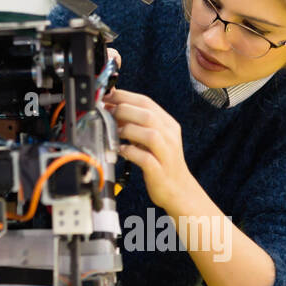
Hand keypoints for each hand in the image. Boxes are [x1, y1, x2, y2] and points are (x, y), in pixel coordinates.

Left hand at [102, 87, 197, 211]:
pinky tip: (121, 150)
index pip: (146, 102)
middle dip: (123, 110)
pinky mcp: (160, 171)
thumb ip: (136, 122)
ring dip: (128, 130)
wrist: (179, 189)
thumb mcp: (151, 137)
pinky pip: (145, 158)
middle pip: (148, 115)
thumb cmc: (160, 161)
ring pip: (150, 135)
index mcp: (168, 124)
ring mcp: (166, 154)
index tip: (106, 96)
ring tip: (115, 132)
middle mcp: (170, 136)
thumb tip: (111, 105)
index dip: (124, 96)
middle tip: (107, 114)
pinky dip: (130, 152)